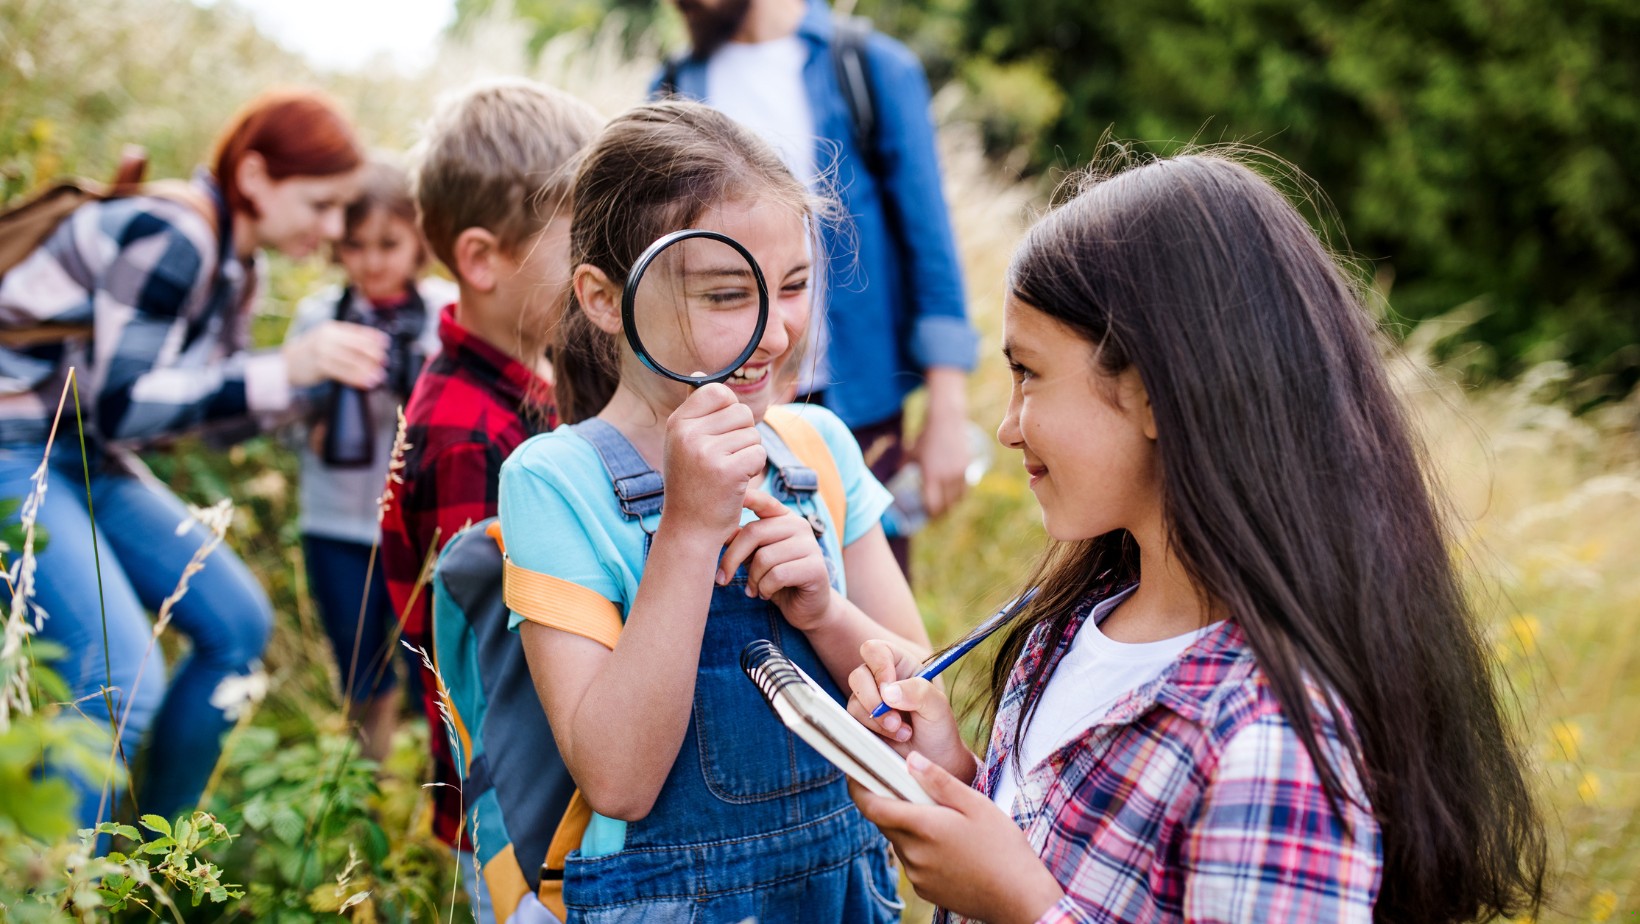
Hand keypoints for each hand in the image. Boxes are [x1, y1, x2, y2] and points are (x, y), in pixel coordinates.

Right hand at [285, 320, 388, 389]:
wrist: (286, 363)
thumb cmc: (310, 353)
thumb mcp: (325, 339)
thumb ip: (344, 340)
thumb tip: (370, 346)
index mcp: (331, 328)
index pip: (356, 331)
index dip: (372, 337)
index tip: (386, 343)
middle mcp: (327, 337)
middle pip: (356, 345)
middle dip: (373, 354)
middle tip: (385, 361)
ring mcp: (322, 351)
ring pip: (351, 361)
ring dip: (368, 369)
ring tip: (380, 376)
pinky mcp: (320, 366)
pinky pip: (343, 373)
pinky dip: (357, 378)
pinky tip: (367, 382)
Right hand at [660, 384, 765, 541]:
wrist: (690, 528)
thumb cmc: (692, 483)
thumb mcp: (684, 443)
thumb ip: (695, 410)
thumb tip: (701, 373)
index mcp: (677, 423)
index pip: (718, 391)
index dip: (730, 411)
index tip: (721, 434)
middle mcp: (688, 434)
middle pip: (741, 412)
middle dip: (743, 436)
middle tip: (725, 460)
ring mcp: (706, 452)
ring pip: (752, 434)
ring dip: (749, 454)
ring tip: (728, 473)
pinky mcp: (727, 471)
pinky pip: (758, 454)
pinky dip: (754, 470)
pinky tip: (736, 483)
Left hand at [718, 487, 834, 628]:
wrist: (807, 607)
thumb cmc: (777, 579)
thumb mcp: (756, 556)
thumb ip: (742, 541)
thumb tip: (718, 530)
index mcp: (784, 518)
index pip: (763, 501)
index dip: (746, 497)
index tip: (725, 494)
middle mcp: (799, 525)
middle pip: (754, 532)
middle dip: (732, 558)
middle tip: (722, 579)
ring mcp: (810, 545)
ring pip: (765, 558)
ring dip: (752, 579)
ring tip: (754, 589)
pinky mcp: (815, 567)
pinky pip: (777, 575)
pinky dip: (765, 589)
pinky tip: (766, 594)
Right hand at [846, 639, 974, 779]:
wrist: (933, 759)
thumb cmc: (938, 728)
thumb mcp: (938, 707)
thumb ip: (918, 692)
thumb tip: (888, 692)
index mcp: (900, 665)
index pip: (875, 650)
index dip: (878, 667)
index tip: (890, 689)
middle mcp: (880, 679)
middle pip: (858, 675)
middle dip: (874, 700)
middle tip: (896, 719)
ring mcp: (869, 700)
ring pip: (854, 701)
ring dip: (877, 720)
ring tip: (903, 732)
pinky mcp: (861, 721)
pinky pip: (852, 722)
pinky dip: (873, 731)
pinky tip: (894, 737)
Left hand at [850, 753, 1065, 923]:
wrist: (1019, 897)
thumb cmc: (1003, 847)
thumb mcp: (975, 805)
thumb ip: (939, 781)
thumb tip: (911, 760)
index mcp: (922, 827)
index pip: (872, 806)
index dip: (858, 787)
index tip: (856, 772)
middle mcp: (913, 853)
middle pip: (887, 822)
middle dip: (894, 803)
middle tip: (918, 790)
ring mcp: (917, 875)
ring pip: (901, 841)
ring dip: (912, 827)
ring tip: (946, 821)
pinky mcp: (925, 889)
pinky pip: (913, 862)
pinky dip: (922, 849)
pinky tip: (951, 847)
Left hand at [909, 368, 970, 518]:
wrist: (946, 420)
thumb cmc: (925, 436)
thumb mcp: (910, 452)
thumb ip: (902, 465)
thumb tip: (895, 474)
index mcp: (931, 476)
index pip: (933, 504)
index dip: (930, 514)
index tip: (926, 516)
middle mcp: (946, 477)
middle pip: (946, 505)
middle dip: (940, 514)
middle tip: (935, 517)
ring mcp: (959, 472)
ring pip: (958, 499)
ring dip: (952, 506)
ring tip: (945, 509)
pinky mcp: (968, 467)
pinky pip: (965, 488)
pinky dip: (960, 496)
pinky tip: (954, 497)